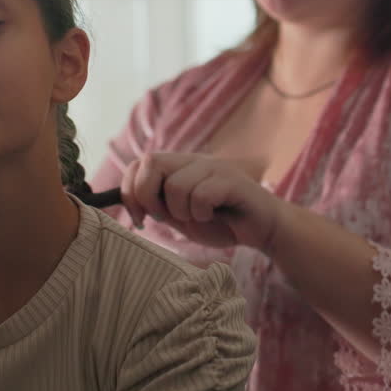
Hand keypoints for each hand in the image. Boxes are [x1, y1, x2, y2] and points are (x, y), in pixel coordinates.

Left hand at [119, 152, 284, 252]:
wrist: (262, 230)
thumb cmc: (222, 223)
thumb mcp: (181, 217)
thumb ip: (158, 206)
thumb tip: (129, 203)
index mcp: (178, 167)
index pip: (139, 164)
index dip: (129, 190)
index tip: (139, 217)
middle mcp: (193, 161)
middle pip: (151, 163)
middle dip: (148, 197)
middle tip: (166, 218)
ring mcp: (213, 167)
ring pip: (175, 185)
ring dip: (181, 212)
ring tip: (199, 217)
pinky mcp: (231, 179)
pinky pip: (200, 195)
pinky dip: (202, 213)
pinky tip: (215, 216)